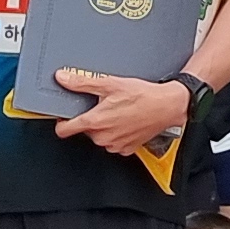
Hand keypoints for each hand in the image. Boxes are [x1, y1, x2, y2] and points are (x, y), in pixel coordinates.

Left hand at [51, 66, 193, 155]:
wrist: (167, 106)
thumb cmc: (142, 95)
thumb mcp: (110, 84)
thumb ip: (82, 83)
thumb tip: (62, 78)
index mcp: (95, 121)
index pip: (64, 130)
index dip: (62, 122)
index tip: (65, 116)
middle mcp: (102, 137)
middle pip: (84, 131)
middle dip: (90, 119)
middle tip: (103, 106)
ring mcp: (114, 145)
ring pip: (99, 137)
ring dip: (104, 127)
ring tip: (118, 112)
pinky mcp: (126, 149)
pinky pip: (114, 143)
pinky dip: (117, 134)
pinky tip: (126, 122)